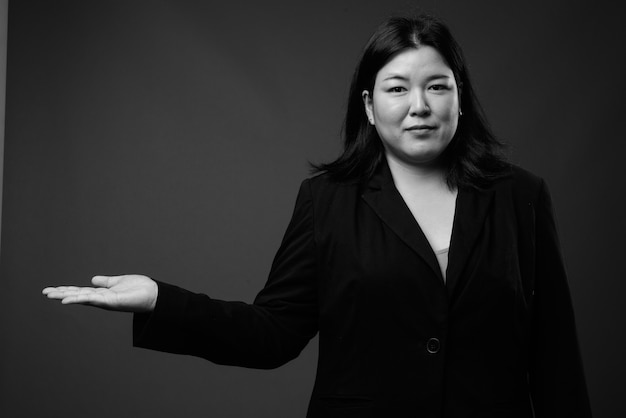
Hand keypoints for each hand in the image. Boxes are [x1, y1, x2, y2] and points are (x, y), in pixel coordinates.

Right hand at [42, 275, 157, 312]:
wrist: (154, 294)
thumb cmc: (139, 289)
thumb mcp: (119, 282)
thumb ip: (106, 282)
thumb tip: (93, 280)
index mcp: (103, 293)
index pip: (81, 291)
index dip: (66, 290)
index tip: (52, 289)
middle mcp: (102, 299)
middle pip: (77, 295)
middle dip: (61, 293)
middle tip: (44, 292)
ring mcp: (105, 301)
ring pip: (81, 298)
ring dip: (65, 296)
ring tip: (50, 295)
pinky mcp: (110, 301)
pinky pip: (92, 299)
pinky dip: (79, 299)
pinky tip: (67, 299)